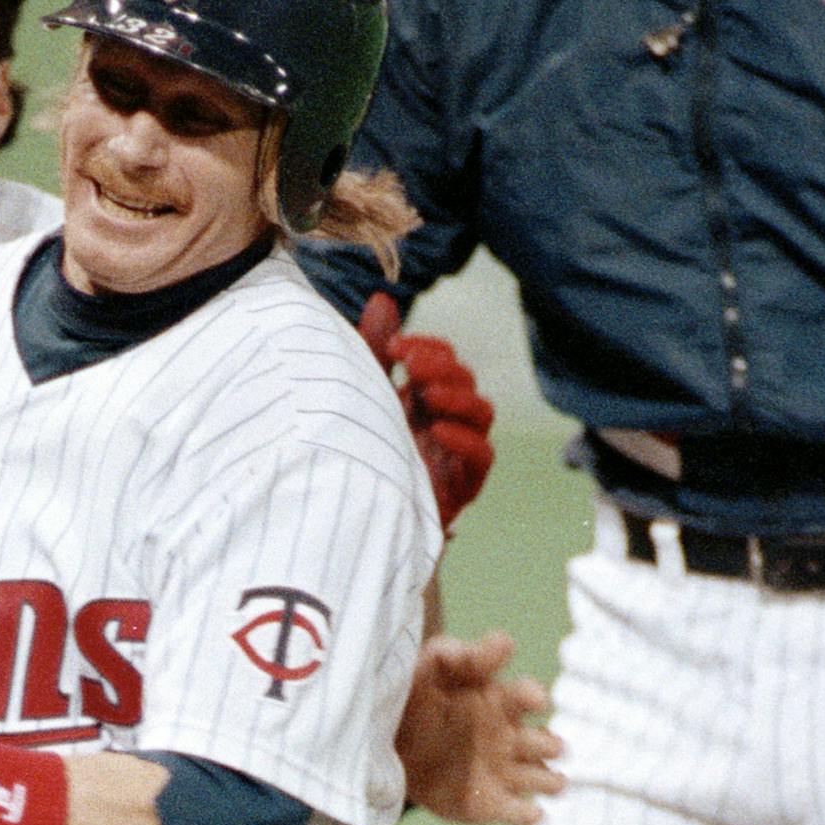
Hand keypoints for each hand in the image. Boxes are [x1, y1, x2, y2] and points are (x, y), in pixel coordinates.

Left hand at [358, 296, 494, 530]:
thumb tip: (383, 297)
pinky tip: (437, 429)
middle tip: (411, 364)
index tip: (397, 344)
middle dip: (443, 368)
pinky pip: (481, 458)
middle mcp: (442, 424)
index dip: (430, 348)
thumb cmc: (354, 459)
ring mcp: (453, 456)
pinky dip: (465, 440)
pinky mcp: (459, 488)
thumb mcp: (358, 397)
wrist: (343, 527)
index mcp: (420, 402)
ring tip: (425, 392)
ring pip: (481, 415)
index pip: (445, 362)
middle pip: (465, 384)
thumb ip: (372, 349)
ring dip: (458, 397)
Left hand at [395, 631, 563, 824]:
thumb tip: (491, 645)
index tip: (535, 699)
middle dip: (550, 744)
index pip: (527, 696)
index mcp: (501, 701)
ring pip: (545, 778)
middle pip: (545, 742)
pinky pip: (519, 812)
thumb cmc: (417, 697)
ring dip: (551, 780)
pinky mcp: (489, 804)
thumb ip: (455, 654)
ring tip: (552, 781)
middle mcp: (512, 737)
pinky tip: (532, 814)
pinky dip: (529, 814)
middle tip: (549, 745)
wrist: (388, 742)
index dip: (533, 696)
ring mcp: (504, 772)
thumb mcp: (429, 668)